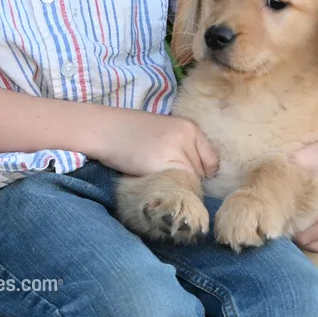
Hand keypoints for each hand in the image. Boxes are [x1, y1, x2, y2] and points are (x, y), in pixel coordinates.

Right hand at [96, 108, 218, 179]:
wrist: (105, 129)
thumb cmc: (133, 132)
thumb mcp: (166, 132)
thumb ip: (185, 149)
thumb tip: (201, 177)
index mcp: (189, 127)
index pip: (212, 162)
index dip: (202, 174)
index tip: (188, 177)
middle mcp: (186, 136)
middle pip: (201, 174)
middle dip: (189, 181)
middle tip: (166, 177)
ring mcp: (174, 150)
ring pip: (190, 182)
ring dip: (179, 186)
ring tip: (159, 178)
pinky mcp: (161, 164)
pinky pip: (176, 186)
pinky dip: (169, 189)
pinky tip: (154, 180)